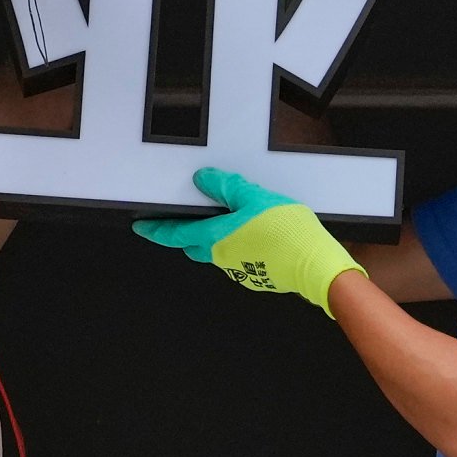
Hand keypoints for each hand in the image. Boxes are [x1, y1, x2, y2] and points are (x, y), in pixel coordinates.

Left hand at [137, 166, 362, 314]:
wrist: (315, 265)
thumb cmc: (286, 232)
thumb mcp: (254, 197)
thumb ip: (226, 187)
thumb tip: (202, 179)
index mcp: (214, 238)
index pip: (174, 234)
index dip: (154, 230)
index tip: (141, 227)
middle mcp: (221, 258)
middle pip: (194, 246)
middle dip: (187, 236)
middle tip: (186, 223)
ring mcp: (239, 270)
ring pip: (219, 253)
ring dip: (218, 240)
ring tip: (233, 223)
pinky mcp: (257, 277)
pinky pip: (240, 260)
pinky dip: (240, 248)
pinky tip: (256, 238)